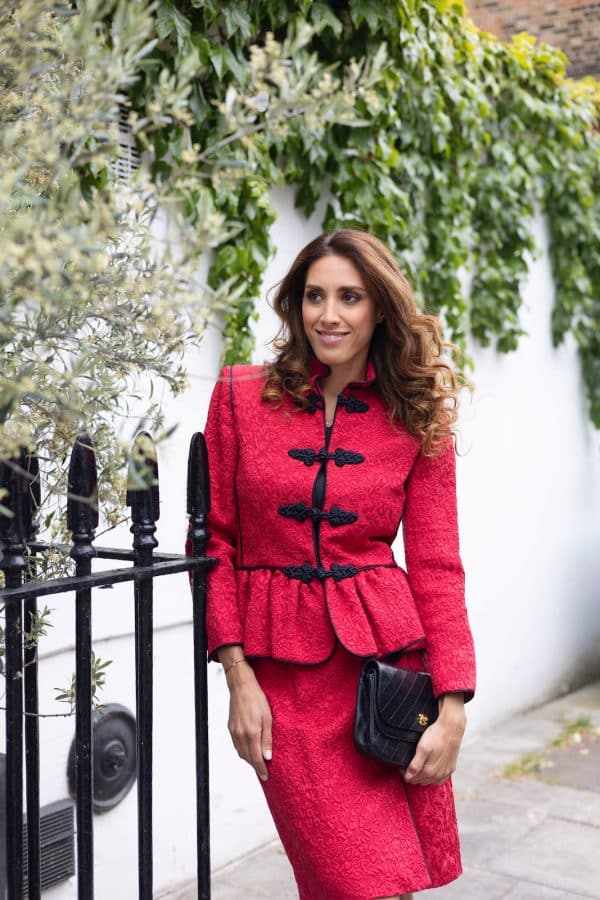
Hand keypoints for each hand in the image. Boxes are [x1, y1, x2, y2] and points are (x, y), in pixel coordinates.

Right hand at [225, 660, 272, 780]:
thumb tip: (268, 756)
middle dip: (255, 766)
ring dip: (249, 760)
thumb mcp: (268, 717)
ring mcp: (234, 731)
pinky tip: (249, 750)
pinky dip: (243, 751)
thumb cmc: (257, 699)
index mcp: (251, 732)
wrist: (241, 687)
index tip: (266, 776)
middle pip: (247, 758)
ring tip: (258, 763)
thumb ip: (267, 739)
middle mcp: (240, 734)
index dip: (261, 769)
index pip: (256, 758)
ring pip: (241, 753)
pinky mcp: (230, 728)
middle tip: (264, 772)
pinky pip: (236, 745)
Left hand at [404, 693, 465, 785]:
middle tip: (407, 766)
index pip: (412, 779)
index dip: (405, 773)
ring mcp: (445, 772)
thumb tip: (408, 777)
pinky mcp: (451, 768)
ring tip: (417, 768)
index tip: (401, 766)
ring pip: (430, 781)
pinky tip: (430, 772)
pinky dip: (433, 778)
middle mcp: (438, 775)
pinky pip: (440, 779)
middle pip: (421, 781)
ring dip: (422, 777)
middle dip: (413, 775)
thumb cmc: (436, 736)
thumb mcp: (422, 748)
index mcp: (430, 771)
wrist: (452, 728)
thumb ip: (415, 765)